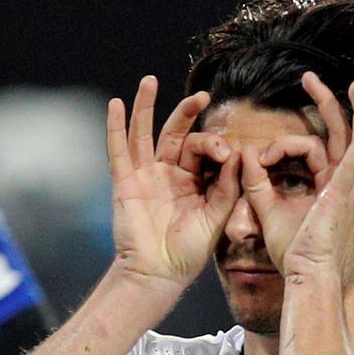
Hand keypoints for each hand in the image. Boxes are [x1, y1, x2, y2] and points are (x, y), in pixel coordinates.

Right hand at [108, 76, 240, 289]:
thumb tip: (237, 152)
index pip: (202, 149)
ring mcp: (145, 176)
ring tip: (149, 80)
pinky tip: (115, 105)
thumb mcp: (217, 215)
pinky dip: (116, 128)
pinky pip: (119, 151)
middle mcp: (168, 174)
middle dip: (188, 113)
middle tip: (202, 95)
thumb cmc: (189, 252)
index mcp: (193, 181)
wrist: (160, 274)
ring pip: (145, 134)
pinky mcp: (126, 184)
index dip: (215, 145)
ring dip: (146, 107)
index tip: (226, 155)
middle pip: (176, 134)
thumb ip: (227, 185)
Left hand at [241, 73, 353, 281]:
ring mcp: (346, 185)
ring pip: (349, 138)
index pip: (310, 149)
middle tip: (310, 78)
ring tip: (351, 83)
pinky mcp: (344, 190)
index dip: (281, 146)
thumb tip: (246, 154)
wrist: (305, 273)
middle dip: (326, 103)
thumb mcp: (267, 208)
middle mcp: (339, 182)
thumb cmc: (291, 251)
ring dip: (350, 109)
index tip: (259, 157)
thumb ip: (257, 181)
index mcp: (324, 186)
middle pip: (336, 134)